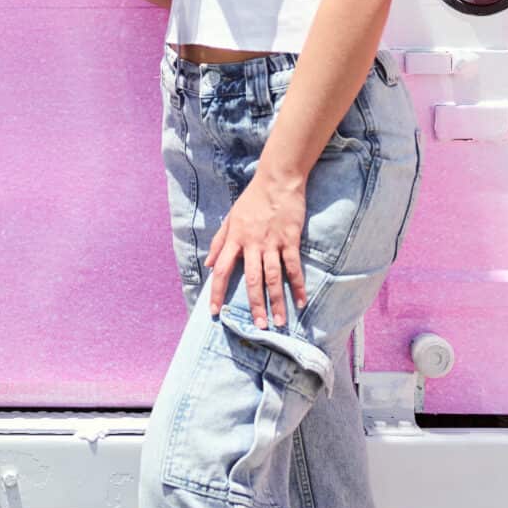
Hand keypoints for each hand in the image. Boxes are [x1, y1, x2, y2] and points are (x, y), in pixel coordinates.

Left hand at [205, 163, 308, 328]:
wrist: (276, 180)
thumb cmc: (252, 199)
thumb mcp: (230, 218)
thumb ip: (219, 242)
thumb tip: (207, 264)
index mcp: (234, 239)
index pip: (221, 270)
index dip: (216, 292)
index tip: (215, 312)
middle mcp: (251, 244)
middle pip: (250, 280)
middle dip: (253, 305)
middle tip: (257, 327)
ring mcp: (271, 243)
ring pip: (272, 277)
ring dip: (276, 301)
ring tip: (278, 322)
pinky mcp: (290, 240)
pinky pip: (293, 266)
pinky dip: (297, 285)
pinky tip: (301, 301)